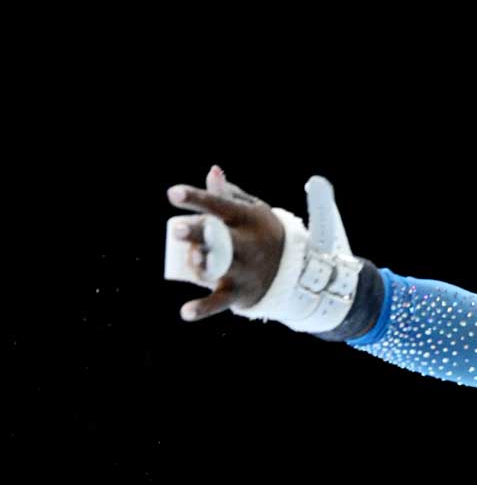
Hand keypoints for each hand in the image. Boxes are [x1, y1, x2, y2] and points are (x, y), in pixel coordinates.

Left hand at [167, 165, 284, 321]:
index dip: (197, 199)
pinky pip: (220, 302)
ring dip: (204, 266)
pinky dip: (204, 308)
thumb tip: (212, 171)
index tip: (173, 193)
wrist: (294, 270)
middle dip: (200, 234)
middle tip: (177, 230)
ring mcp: (243, 269)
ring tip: (191, 260)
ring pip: (221, 268)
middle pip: (221, 238)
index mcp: (247, 219)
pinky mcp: (238, 292)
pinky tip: (186, 312)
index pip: (220, 206)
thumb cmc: (263, 233)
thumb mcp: (253, 211)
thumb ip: (229, 194)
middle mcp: (247, 243)